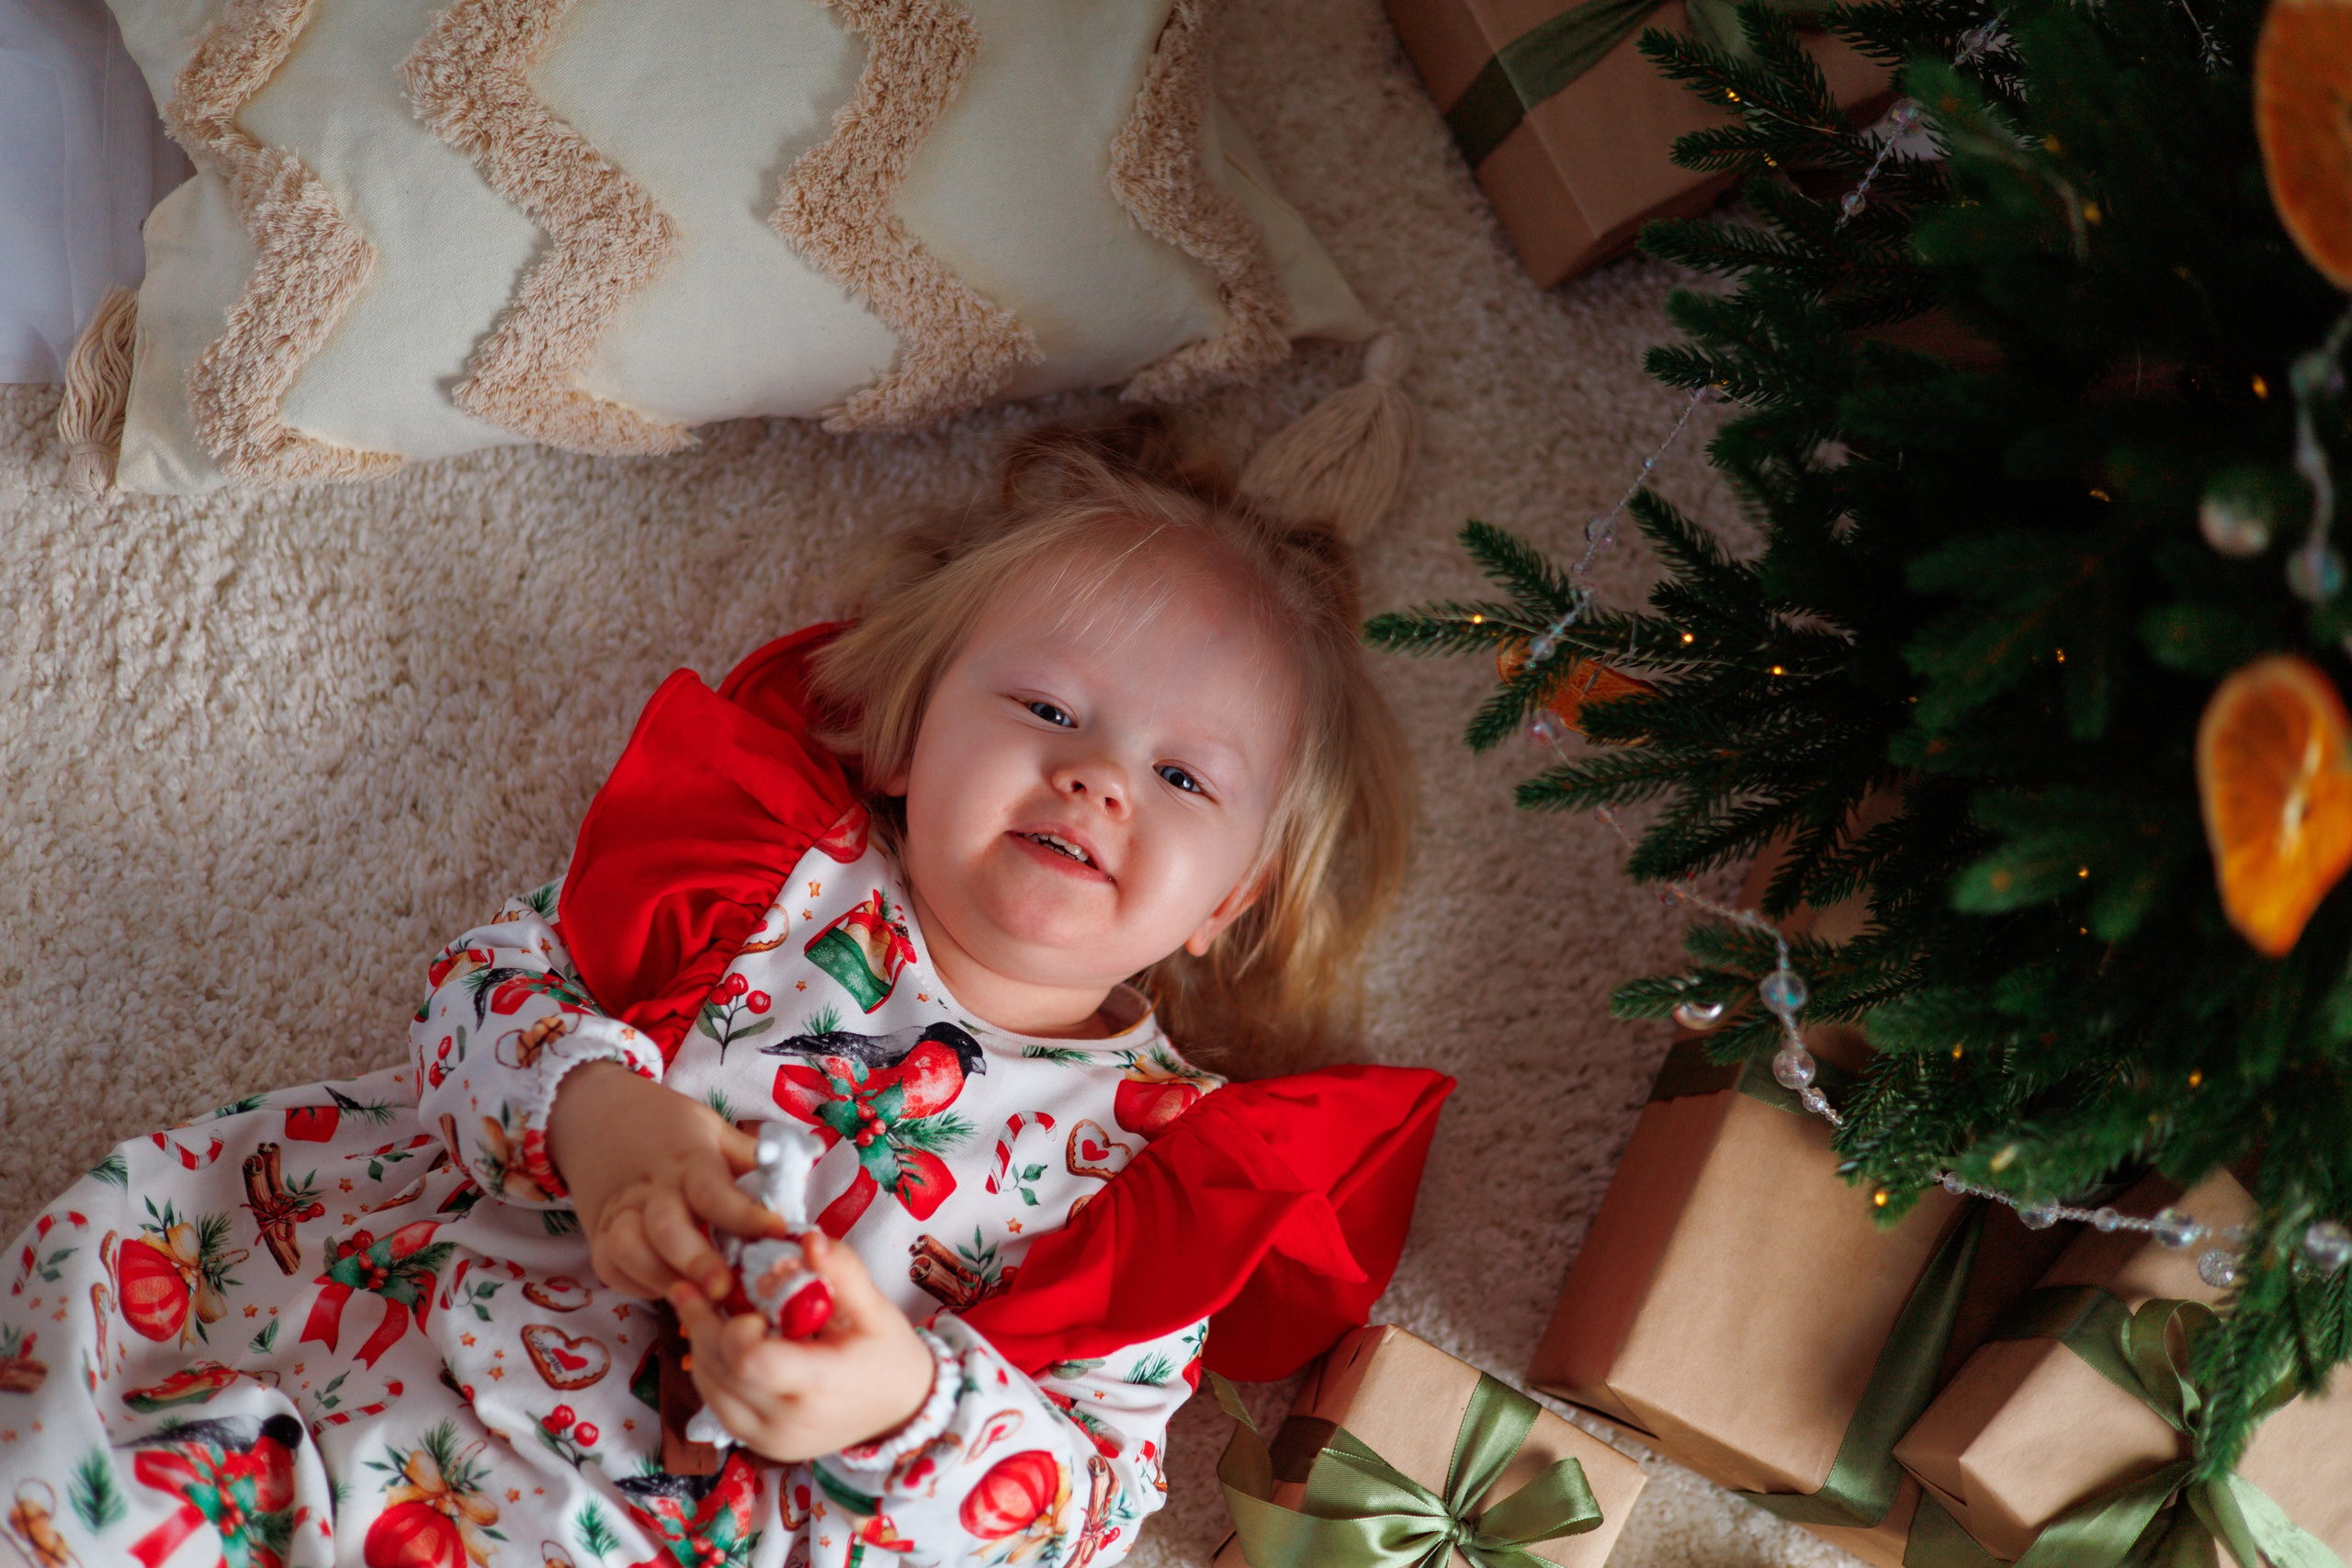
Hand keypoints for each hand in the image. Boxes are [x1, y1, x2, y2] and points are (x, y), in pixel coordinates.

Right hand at [546, 1061, 780, 1298]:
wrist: (597, 1116)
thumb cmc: (667, 1127)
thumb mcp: (712, 1127)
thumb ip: (751, 1154)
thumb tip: (805, 1162)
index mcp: (687, 1159)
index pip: (714, 1190)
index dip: (746, 1214)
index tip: (777, 1232)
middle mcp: (651, 1188)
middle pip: (667, 1228)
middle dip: (696, 1262)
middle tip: (724, 1289)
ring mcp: (620, 1213)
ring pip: (631, 1248)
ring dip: (663, 1276)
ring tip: (698, 1298)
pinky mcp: (600, 1238)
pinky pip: (615, 1266)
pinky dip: (640, 1282)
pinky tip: (672, 1290)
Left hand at [670, 1231, 936, 1461]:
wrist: (900, 1410)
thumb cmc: (888, 1354)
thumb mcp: (876, 1309)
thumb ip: (843, 1272)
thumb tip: (808, 1238)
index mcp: (820, 1386)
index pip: (753, 1363)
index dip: (738, 1329)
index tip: (751, 1306)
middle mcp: (788, 1422)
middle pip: (720, 1370)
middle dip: (703, 1323)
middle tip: (693, 1286)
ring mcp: (769, 1439)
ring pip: (708, 1387)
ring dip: (700, 1343)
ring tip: (698, 1305)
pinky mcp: (759, 1444)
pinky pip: (715, 1402)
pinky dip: (709, 1367)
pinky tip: (716, 1338)